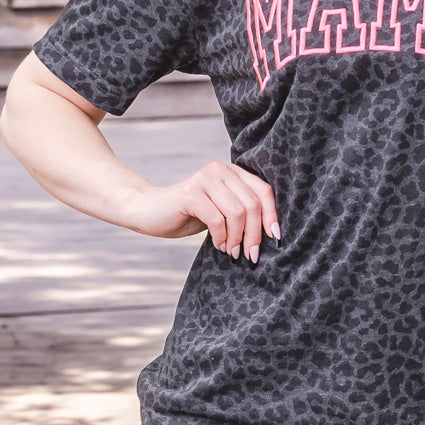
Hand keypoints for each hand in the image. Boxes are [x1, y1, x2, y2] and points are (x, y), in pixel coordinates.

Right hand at [126, 161, 279, 261]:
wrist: (149, 211)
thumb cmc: (188, 214)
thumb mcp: (220, 211)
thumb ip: (241, 212)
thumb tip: (271, 233)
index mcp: (231, 171)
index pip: (263, 191)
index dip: (272, 216)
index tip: (275, 238)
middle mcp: (220, 169)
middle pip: (252, 204)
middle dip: (255, 234)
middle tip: (251, 255)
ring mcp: (204, 178)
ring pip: (237, 213)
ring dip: (237, 238)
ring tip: (232, 252)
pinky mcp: (191, 193)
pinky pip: (217, 220)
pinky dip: (221, 238)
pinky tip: (218, 246)